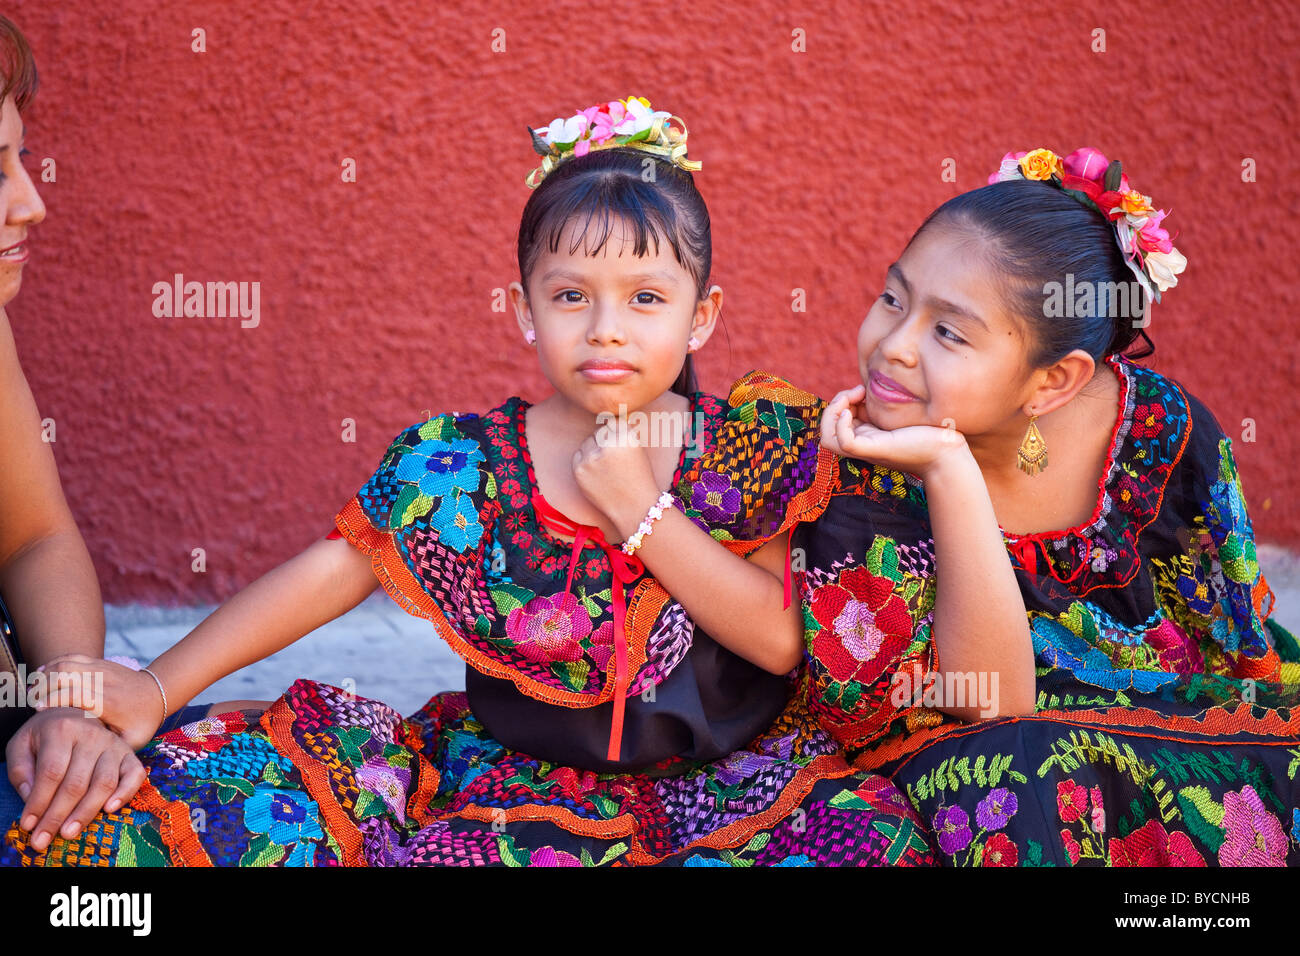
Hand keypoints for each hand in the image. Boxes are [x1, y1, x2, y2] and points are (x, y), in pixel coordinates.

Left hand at [5, 708, 147, 851]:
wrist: (74, 714)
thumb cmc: (45, 734)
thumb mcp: (21, 744)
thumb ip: (20, 770)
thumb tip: (31, 798)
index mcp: (62, 729)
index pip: (51, 772)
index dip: (39, 802)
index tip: (28, 824)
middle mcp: (92, 735)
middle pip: (76, 783)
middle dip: (58, 815)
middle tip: (44, 839)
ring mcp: (113, 744)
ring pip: (104, 783)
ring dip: (86, 812)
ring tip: (69, 832)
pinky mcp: (129, 753)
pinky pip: (135, 775)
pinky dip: (125, 794)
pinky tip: (109, 809)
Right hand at [29, 653, 165, 748]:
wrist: (157, 694)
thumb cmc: (142, 722)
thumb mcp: (132, 740)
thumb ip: (110, 748)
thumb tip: (86, 757)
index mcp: (109, 702)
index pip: (77, 694)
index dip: (55, 699)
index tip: (38, 709)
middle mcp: (104, 681)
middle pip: (67, 674)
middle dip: (44, 686)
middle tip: (31, 701)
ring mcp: (102, 668)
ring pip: (67, 663)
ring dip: (46, 674)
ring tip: (33, 689)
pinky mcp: (100, 662)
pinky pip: (72, 657)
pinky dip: (54, 663)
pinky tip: (41, 674)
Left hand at [571, 417, 660, 529]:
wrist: (635, 508)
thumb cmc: (639, 478)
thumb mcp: (637, 449)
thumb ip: (622, 432)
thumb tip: (604, 418)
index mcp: (626, 436)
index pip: (613, 421)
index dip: (616, 432)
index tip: (619, 442)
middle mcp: (608, 445)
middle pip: (599, 432)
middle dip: (604, 441)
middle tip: (614, 460)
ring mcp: (591, 457)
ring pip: (587, 442)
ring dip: (593, 450)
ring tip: (607, 467)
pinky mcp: (579, 470)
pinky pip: (578, 455)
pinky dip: (585, 461)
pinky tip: (597, 473)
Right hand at [820, 384, 969, 480]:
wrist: (948, 451)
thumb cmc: (930, 432)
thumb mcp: (900, 413)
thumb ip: (884, 404)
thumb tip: (869, 385)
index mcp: (867, 436)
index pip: (836, 423)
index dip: (841, 402)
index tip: (861, 388)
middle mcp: (863, 444)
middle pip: (826, 432)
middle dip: (833, 405)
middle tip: (857, 391)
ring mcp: (867, 449)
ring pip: (827, 439)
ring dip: (832, 414)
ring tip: (852, 398)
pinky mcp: (875, 450)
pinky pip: (843, 442)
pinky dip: (840, 424)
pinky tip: (854, 411)